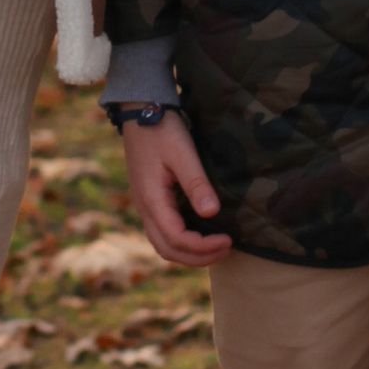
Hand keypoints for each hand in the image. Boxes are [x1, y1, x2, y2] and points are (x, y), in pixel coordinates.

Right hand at [121, 112, 232, 267]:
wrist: (140, 111)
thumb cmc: (162, 129)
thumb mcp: (183, 153)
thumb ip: (196, 184)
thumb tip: (211, 214)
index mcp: (152, 200)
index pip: (177, 239)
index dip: (203, 247)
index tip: (228, 240)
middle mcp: (144, 208)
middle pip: (167, 249)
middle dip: (197, 257)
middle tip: (226, 249)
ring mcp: (144, 205)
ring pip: (163, 244)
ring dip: (189, 253)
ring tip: (216, 247)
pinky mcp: (149, 199)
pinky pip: (162, 232)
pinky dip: (181, 242)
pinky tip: (200, 233)